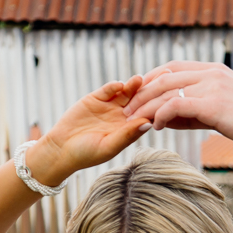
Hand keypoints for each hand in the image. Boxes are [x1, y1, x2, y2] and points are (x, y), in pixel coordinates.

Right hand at [29, 78, 156, 186]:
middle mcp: (122, 116)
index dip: (159, 106)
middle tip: (165, 78)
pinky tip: (119, 85)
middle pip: (141, 100)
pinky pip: (108, 90)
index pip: (149, 115)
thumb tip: (149, 123)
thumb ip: (127, 134)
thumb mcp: (109, 146)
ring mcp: (110, 106)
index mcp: (129, 130)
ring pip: (126, 93)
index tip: (172, 98)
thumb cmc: (86, 154)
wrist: (61, 149)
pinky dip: (114, 86)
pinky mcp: (95, 99)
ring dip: (134, 85)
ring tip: (141, 79)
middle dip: (152, 90)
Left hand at [125, 61, 232, 159]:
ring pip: (165, 90)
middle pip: (163, 76)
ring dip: (145, 106)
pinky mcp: (213, 103)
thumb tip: (167, 117)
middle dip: (141, 94)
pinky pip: (175, 105)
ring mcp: (212, 86)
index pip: (172, 67)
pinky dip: (160, 115)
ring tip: (134, 121)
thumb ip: (196, 110)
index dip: (151, 80)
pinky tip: (155, 127)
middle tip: (127, 110)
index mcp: (214, 70)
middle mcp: (211, 73)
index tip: (138, 97)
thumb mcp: (224, 112)